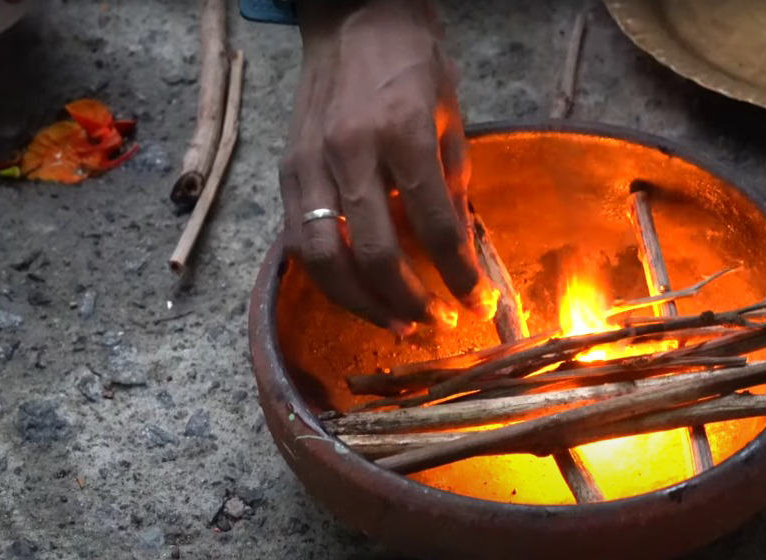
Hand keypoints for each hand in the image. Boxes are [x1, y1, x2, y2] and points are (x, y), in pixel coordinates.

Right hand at [280, 0, 488, 334]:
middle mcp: (349, 150)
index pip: (433, 224)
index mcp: (401, 131)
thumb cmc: (411, 60)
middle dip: (408, 302)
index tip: (479, 302)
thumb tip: (460, 248)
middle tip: (437, 324)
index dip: (458, 274)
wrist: (353, 16)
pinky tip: (358, 293)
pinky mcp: (286, 171)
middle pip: (372, 253)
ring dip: (362, 303)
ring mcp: (309, 163)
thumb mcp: (451, 113)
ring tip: (396, 323)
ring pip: (324, 259)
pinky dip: (330, 277)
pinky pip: (299, 241)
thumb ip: (453, 182)